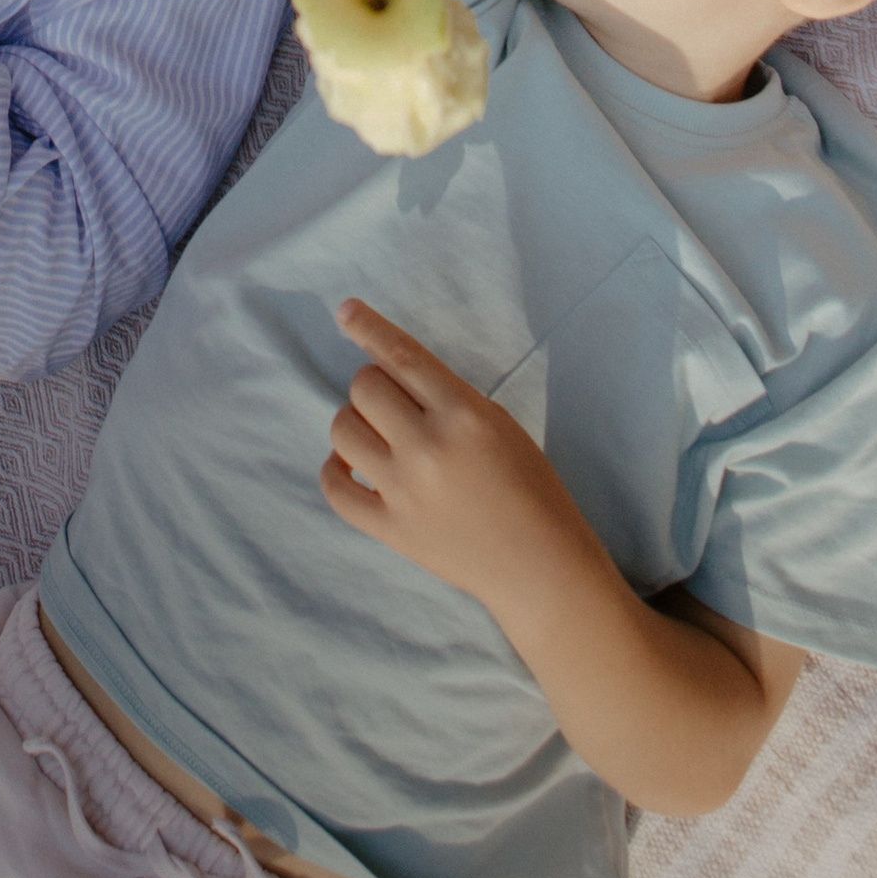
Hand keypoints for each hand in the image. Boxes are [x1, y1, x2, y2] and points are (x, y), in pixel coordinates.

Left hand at [322, 299, 588, 610]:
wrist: (541, 567)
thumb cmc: (530, 487)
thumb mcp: (498, 423)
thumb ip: (445, 396)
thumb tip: (388, 369)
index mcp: (463, 414)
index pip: (402, 356)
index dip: (369, 328)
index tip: (345, 310)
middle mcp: (428, 447)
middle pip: (365, 387)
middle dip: (375, 387)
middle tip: (397, 408)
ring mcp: (405, 491)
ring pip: (343, 430)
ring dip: (356, 425)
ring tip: (378, 438)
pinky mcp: (391, 530)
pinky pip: (335, 488)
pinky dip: (335, 471)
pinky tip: (351, 467)